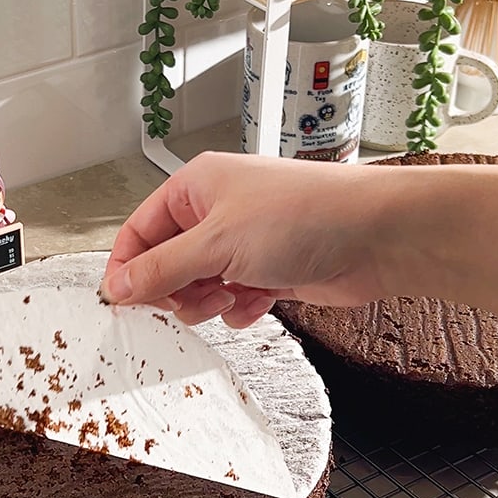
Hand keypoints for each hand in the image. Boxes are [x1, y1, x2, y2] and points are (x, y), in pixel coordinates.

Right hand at [100, 153, 394, 327]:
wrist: (380, 237)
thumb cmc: (308, 215)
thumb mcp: (216, 244)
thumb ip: (160, 269)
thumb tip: (117, 286)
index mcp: (196, 188)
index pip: (139, 231)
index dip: (128, 268)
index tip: (124, 301)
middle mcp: (217, 213)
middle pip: (167, 263)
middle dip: (174, 290)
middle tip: (188, 301)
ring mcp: (244, 243)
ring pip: (198, 286)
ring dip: (207, 302)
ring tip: (228, 298)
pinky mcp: (269, 270)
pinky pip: (232, 299)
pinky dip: (238, 309)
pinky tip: (256, 303)